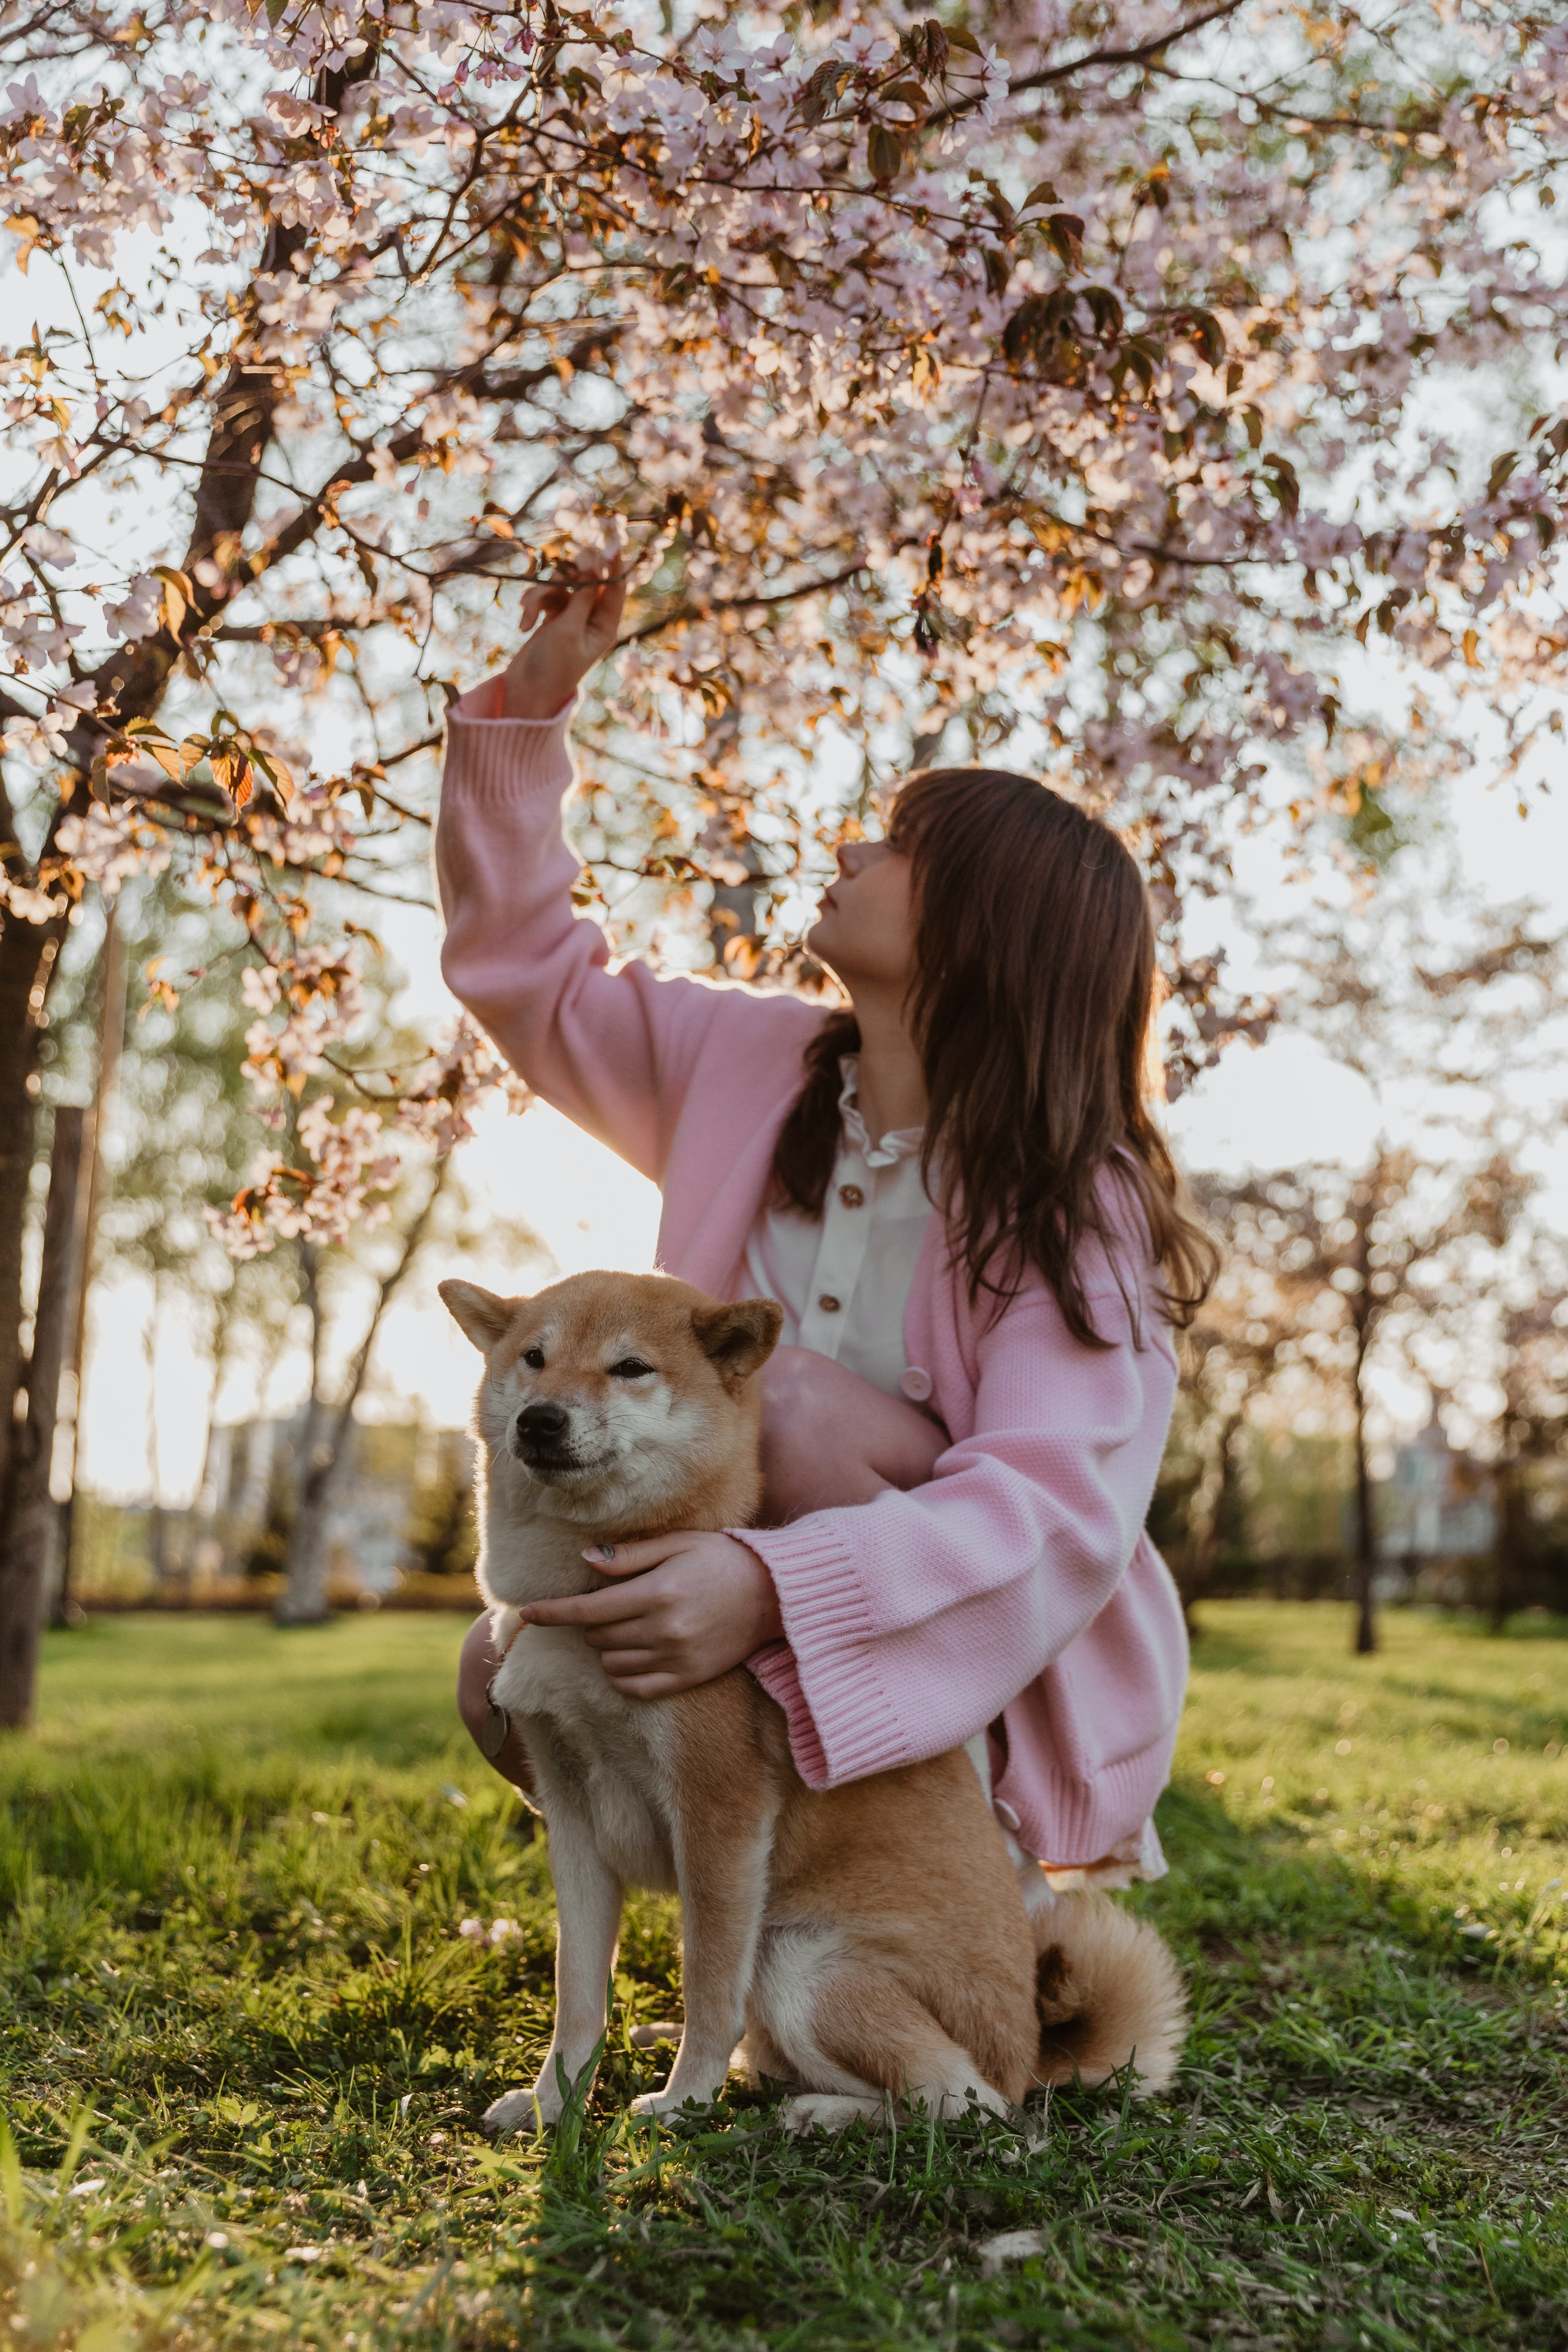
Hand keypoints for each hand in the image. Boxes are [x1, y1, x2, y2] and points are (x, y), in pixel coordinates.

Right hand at [501, 574, 626, 719]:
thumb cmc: (553, 666)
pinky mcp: (553, 616)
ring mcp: (572, 616)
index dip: (612, 564)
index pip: (615, 587)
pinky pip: (545, 596)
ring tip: (526, 613)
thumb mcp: (569, 629)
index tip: (607, 542)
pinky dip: (533, 605)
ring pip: (560, 585)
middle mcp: (592, 618)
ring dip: (540, 595)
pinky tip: (523, 623)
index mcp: (606, 625)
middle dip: (565, 578)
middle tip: (554, 574)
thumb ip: (581, 595)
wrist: (527, 691)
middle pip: (585, 580)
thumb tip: (594, 562)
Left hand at [517, 1532, 782, 1698]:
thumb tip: (585, 1561)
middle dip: (588, 1622)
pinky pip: (637, 1688)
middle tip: (604, 1604)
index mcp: (657, 1593)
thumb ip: (630, 1556)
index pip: (588, 1610)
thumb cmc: (723, 1558)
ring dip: (605, 1647)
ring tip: (621, 1627)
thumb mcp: (678, 1544)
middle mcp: (664, 1630)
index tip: (527, 1613)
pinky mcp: (689, 1677)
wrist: (774, 1593)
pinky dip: (622, 1675)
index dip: (553, 1612)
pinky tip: (630, 1655)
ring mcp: (677, 1658)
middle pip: (598, 1636)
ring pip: (612, 1664)